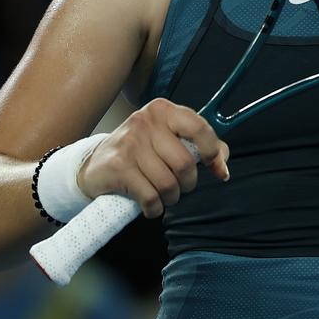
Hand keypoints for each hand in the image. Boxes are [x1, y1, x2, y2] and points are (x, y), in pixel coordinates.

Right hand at [77, 98, 229, 217]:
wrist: (95, 164)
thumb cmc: (140, 151)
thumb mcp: (169, 138)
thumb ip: (201, 145)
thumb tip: (223, 165)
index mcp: (163, 110)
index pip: (199, 127)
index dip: (211, 151)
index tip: (214, 166)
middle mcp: (146, 122)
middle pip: (185, 163)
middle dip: (188, 183)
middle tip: (181, 186)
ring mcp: (130, 144)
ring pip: (168, 183)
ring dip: (171, 198)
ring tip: (165, 196)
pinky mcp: (118, 167)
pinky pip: (150, 197)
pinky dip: (155, 209)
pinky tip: (151, 206)